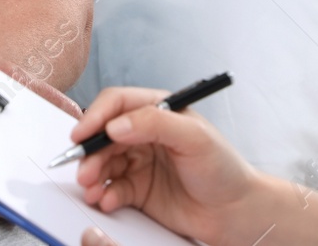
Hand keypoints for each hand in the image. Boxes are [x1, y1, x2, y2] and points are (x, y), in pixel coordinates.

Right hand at [71, 87, 257, 245]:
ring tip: (92, 189)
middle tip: (84, 169)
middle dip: (90, 152)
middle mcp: (144, 134)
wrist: (235, 212)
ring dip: (93, 175)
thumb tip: (117, 124)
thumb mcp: (194, 137)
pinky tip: (106, 200)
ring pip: (103, 163)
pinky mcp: (138, 190)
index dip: (96, 116)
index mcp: (157, 111)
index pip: (117, 104)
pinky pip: (112, 189)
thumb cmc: (224, 169)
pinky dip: (104, 194)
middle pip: (104, 136)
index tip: (81, 134)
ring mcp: (140, 162)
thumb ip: (156, 123)